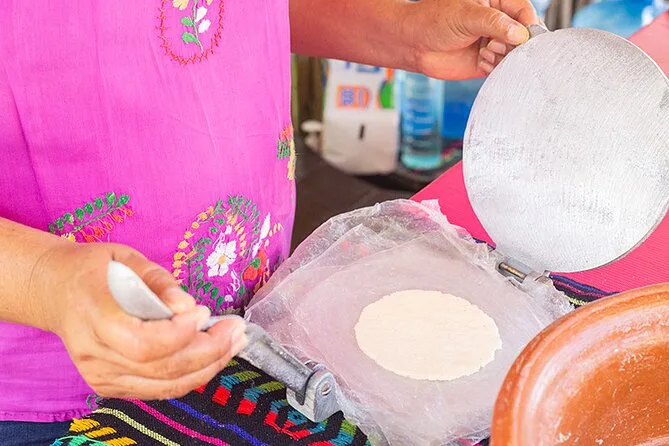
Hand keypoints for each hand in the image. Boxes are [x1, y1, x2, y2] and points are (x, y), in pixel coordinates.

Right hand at [30, 242, 246, 399]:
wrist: (55, 290)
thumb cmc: (93, 268)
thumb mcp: (125, 257)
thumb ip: (158, 281)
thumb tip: (187, 305)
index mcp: (94, 316)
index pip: (144, 342)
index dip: (182, 333)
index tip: (205, 311)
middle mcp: (94, 354)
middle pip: (160, 368)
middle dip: (209, 352)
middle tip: (237, 330)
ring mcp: (100, 374)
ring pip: (163, 385)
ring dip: (208, 367)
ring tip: (235, 344)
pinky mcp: (108, 385)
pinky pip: (157, 389)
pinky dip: (190, 377)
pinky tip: (212, 358)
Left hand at [404, 0, 539, 78]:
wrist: (414, 44)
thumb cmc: (434, 20)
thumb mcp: (466, 16)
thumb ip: (495, 23)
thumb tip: (520, 34)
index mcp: (496, 2)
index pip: (523, 11)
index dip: (528, 24)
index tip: (527, 37)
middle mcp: (497, 23)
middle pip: (523, 35)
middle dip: (515, 43)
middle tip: (496, 44)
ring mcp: (492, 42)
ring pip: (514, 53)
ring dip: (503, 56)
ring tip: (485, 51)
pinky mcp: (485, 61)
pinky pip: (501, 68)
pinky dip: (495, 67)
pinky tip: (481, 61)